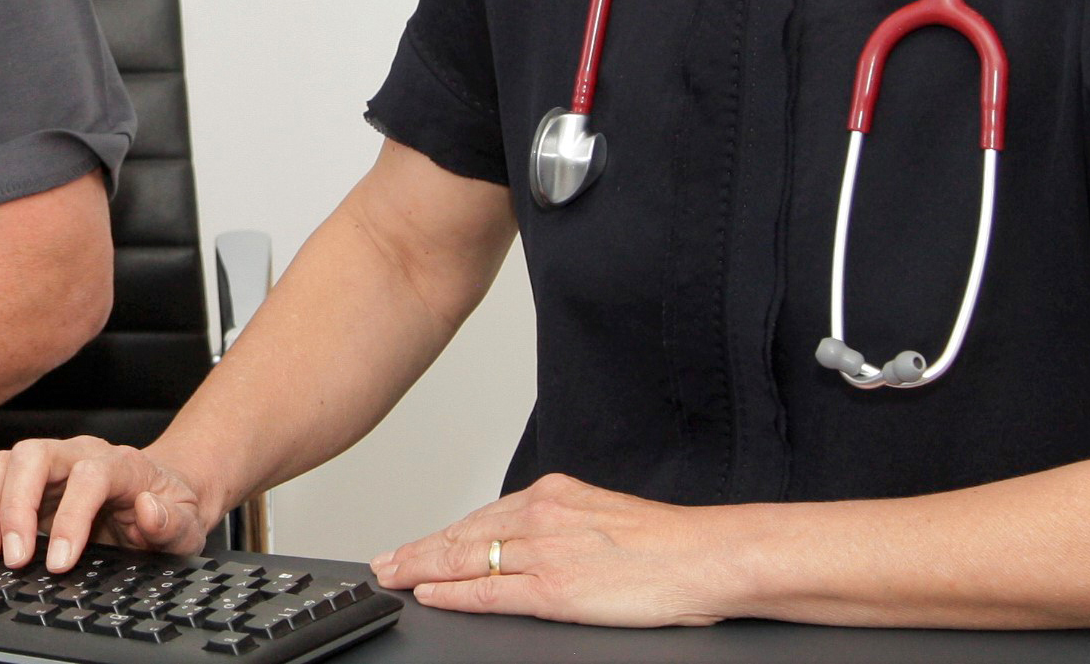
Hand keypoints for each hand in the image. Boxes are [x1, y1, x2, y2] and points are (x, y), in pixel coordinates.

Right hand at [0, 437, 215, 572]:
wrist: (166, 492)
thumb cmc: (173, 508)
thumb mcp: (188, 522)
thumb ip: (171, 519)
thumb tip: (148, 509)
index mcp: (118, 463)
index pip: (88, 475)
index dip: (72, 516)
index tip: (62, 560)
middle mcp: (76, 453)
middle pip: (34, 459)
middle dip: (16, 508)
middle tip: (13, 558)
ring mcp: (47, 464)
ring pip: (2, 464)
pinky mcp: (23, 479)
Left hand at [366, 473, 741, 626]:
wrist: (705, 556)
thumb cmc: (666, 545)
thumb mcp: (602, 517)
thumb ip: (563, 525)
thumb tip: (533, 542)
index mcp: (554, 495)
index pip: (482, 516)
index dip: (441, 534)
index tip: (415, 543)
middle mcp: (542, 515)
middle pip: (463, 534)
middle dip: (418, 549)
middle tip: (384, 561)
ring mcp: (544, 551)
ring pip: (466, 558)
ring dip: (421, 568)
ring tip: (392, 576)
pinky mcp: (553, 588)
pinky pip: (489, 591)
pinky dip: (453, 592)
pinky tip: (430, 594)